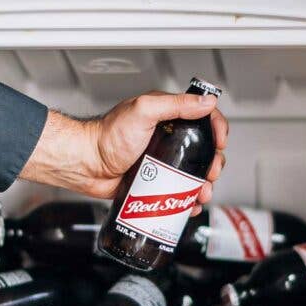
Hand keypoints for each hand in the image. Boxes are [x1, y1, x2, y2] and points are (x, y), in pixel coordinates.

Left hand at [20, 91, 227, 213]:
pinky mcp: (154, 181)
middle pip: (203, 149)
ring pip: (193, 173)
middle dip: (213, 162)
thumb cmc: (106, 136)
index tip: (220, 142)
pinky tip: (191, 204)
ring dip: (204, 184)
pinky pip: (178, 191)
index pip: (202, 117)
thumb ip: (175, 104)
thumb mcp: (144, 111)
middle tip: (210, 173)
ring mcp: (161, 160)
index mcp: (166, 116)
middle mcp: (166, 137)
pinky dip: (189, 199)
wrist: (84, 165)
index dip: (217, 128)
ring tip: (202, 193)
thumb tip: (206, 101)